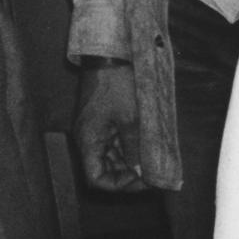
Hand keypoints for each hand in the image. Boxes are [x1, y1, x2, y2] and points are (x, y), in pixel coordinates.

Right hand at [74, 61, 143, 192]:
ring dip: (129, 163)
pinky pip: (113, 143)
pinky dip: (128, 149)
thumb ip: (135, 148)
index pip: (96, 179)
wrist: (108, 54)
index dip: (119, 185)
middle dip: (127, 175)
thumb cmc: (116, 83)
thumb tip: (142, 172)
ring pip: (110, 158)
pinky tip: (145, 147)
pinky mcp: (101, 121)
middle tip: (151, 174)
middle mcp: (87, 139)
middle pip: (103, 170)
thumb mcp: (130, 119)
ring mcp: (94, 130)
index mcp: (88, 141)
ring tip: (150, 162)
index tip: (141, 180)